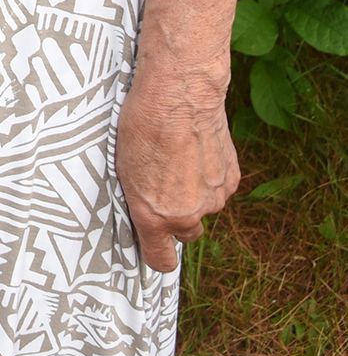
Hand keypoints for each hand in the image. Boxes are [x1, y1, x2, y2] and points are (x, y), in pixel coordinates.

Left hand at [115, 70, 239, 271]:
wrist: (179, 94)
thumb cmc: (142, 123)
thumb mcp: (124, 166)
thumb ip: (140, 199)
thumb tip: (145, 211)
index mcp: (154, 215)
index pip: (161, 261)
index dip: (157, 254)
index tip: (154, 245)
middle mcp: (187, 215)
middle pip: (185, 234)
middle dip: (176, 219)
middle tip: (164, 187)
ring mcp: (213, 200)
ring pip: (204, 209)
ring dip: (194, 194)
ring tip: (180, 158)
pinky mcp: (231, 181)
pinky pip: (218, 190)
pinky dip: (209, 177)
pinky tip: (197, 149)